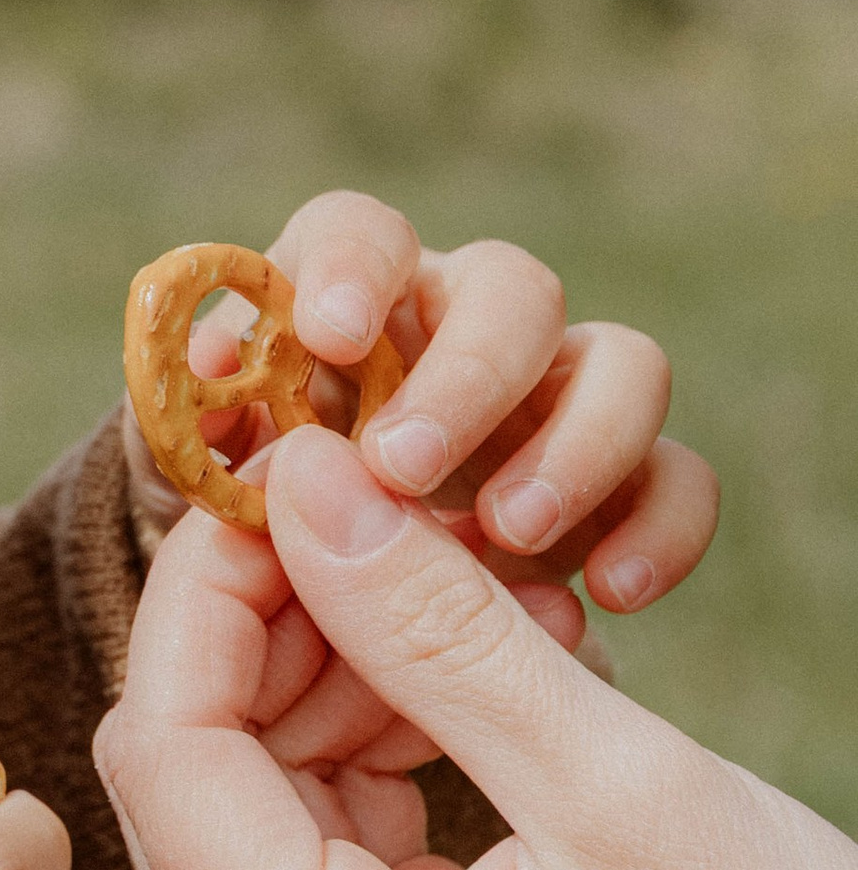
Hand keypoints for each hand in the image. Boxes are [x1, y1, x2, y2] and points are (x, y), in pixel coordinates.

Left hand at [96, 426, 857, 869]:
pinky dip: (380, 750)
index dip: (212, 591)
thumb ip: (436, 631)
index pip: (165, 755)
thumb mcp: (620, 788)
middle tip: (402, 516)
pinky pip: (322, 855)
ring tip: (481, 600)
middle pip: (193, 781)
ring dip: (340, 679)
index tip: (300, 465)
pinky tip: (483, 684)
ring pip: (255, 804)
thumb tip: (302, 480)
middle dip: (282, 626)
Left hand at [121, 188, 716, 617]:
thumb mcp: (196, 493)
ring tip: (509, 534)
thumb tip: (213, 365)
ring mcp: (557, 400)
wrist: (318, 638)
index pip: (362, 231)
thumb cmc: (248, 536)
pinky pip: (678, 474)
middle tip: (403, 468)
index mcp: (353, 309)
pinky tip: (609, 595)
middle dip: (466, 374)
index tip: (331, 335)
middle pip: (510, 286)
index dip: (353, 266)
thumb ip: (190, 429)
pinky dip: (659, 525)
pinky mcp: (622, 487)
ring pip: (622, 360)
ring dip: (576, 443)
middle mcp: (465, 331)